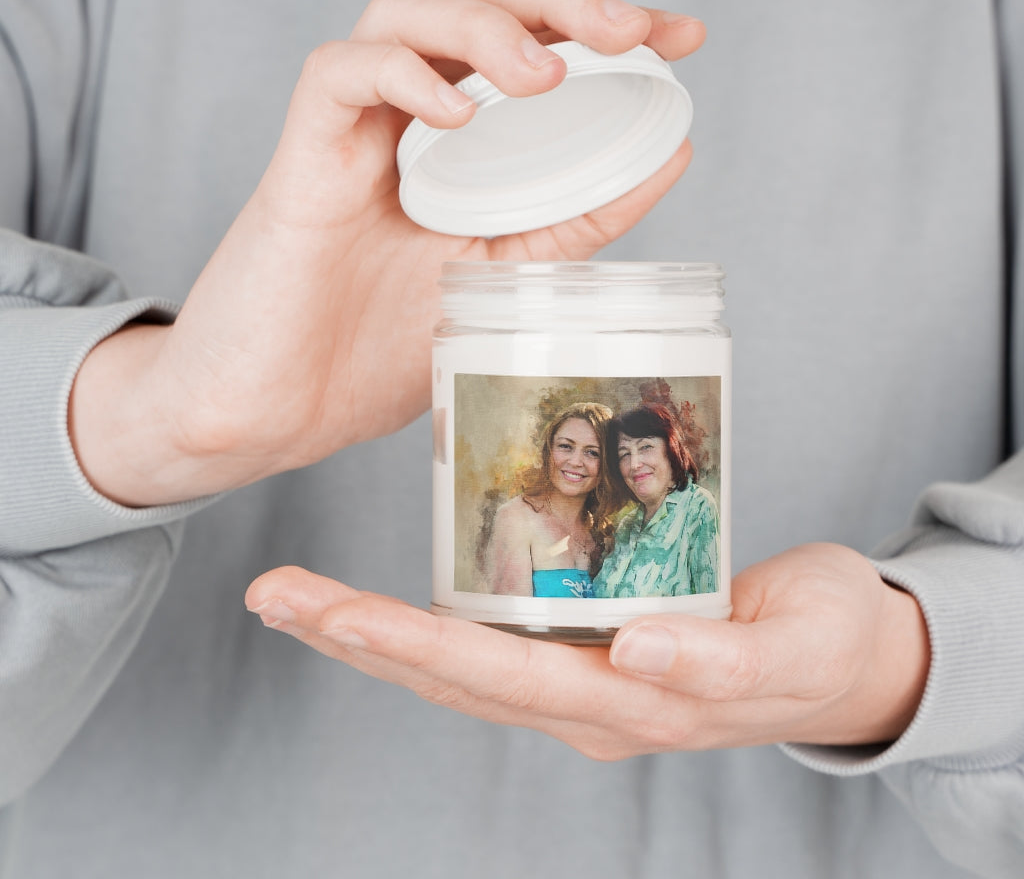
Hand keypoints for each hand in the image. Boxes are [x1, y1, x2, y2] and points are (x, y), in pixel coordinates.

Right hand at [69, 0, 704, 505]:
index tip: (682, 35)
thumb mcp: (504, 277)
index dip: (604, 19)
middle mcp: (407, 119)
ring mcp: (353, 133)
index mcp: (459, 142)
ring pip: (406, 11)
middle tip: (627, 29)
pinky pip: (340, 76)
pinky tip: (454, 114)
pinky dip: (402, 76)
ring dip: (485, 25)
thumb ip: (574, 218)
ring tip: (543, 77)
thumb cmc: (375, 348)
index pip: (531, 39)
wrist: (281, 411)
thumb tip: (669, 158)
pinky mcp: (302, 158)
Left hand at [244, 543, 929, 758]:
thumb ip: (725, 663)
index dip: (412, 645)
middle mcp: (585, 703)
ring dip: (368, 636)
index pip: (495, 678)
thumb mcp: (797, 649)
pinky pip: (487, 643)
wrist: (845, 660)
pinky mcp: (586, 650)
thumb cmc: (825, 644)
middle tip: (271, 595)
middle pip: (450, 676)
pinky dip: (420, 625)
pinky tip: (370, 606)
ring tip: (292, 598)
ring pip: (454, 666)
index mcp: (627, 707)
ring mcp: (580, 683)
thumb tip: (639, 654)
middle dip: (355, 637)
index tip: (336, 613)